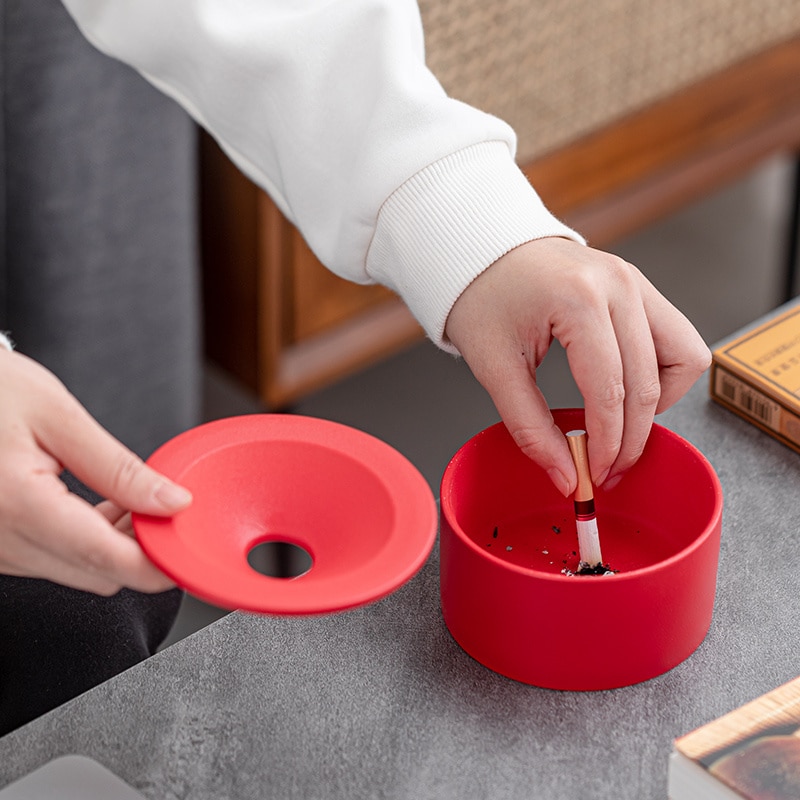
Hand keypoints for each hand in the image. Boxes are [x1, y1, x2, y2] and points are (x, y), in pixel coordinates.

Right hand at [0, 350, 191, 594]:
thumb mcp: (60, 418)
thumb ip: (119, 468)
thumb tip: (172, 502)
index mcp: (19, 505)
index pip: (107, 559)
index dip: (159, 564)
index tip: (189, 549)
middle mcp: (0, 542)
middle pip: (98, 574)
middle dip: (140, 547)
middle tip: (161, 504)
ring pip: (79, 571)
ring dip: (113, 544)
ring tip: (124, 497)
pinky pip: (54, 561)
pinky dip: (85, 541)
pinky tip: (95, 506)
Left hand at [445, 237, 710, 494]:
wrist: (484, 252)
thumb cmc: (482, 298)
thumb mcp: (493, 367)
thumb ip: (530, 426)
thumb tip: (566, 475)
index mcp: (578, 300)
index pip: (610, 391)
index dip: (607, 444)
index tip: (594, 474)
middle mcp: (619, 286)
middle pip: (649, 384)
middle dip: (631, 438)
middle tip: (606, 467)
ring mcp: (636, 282)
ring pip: (685, 357)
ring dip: (658, 402)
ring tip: (621, 425)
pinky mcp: (640, 286)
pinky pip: (677, 337)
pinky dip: (662, 372)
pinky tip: (629, 390)